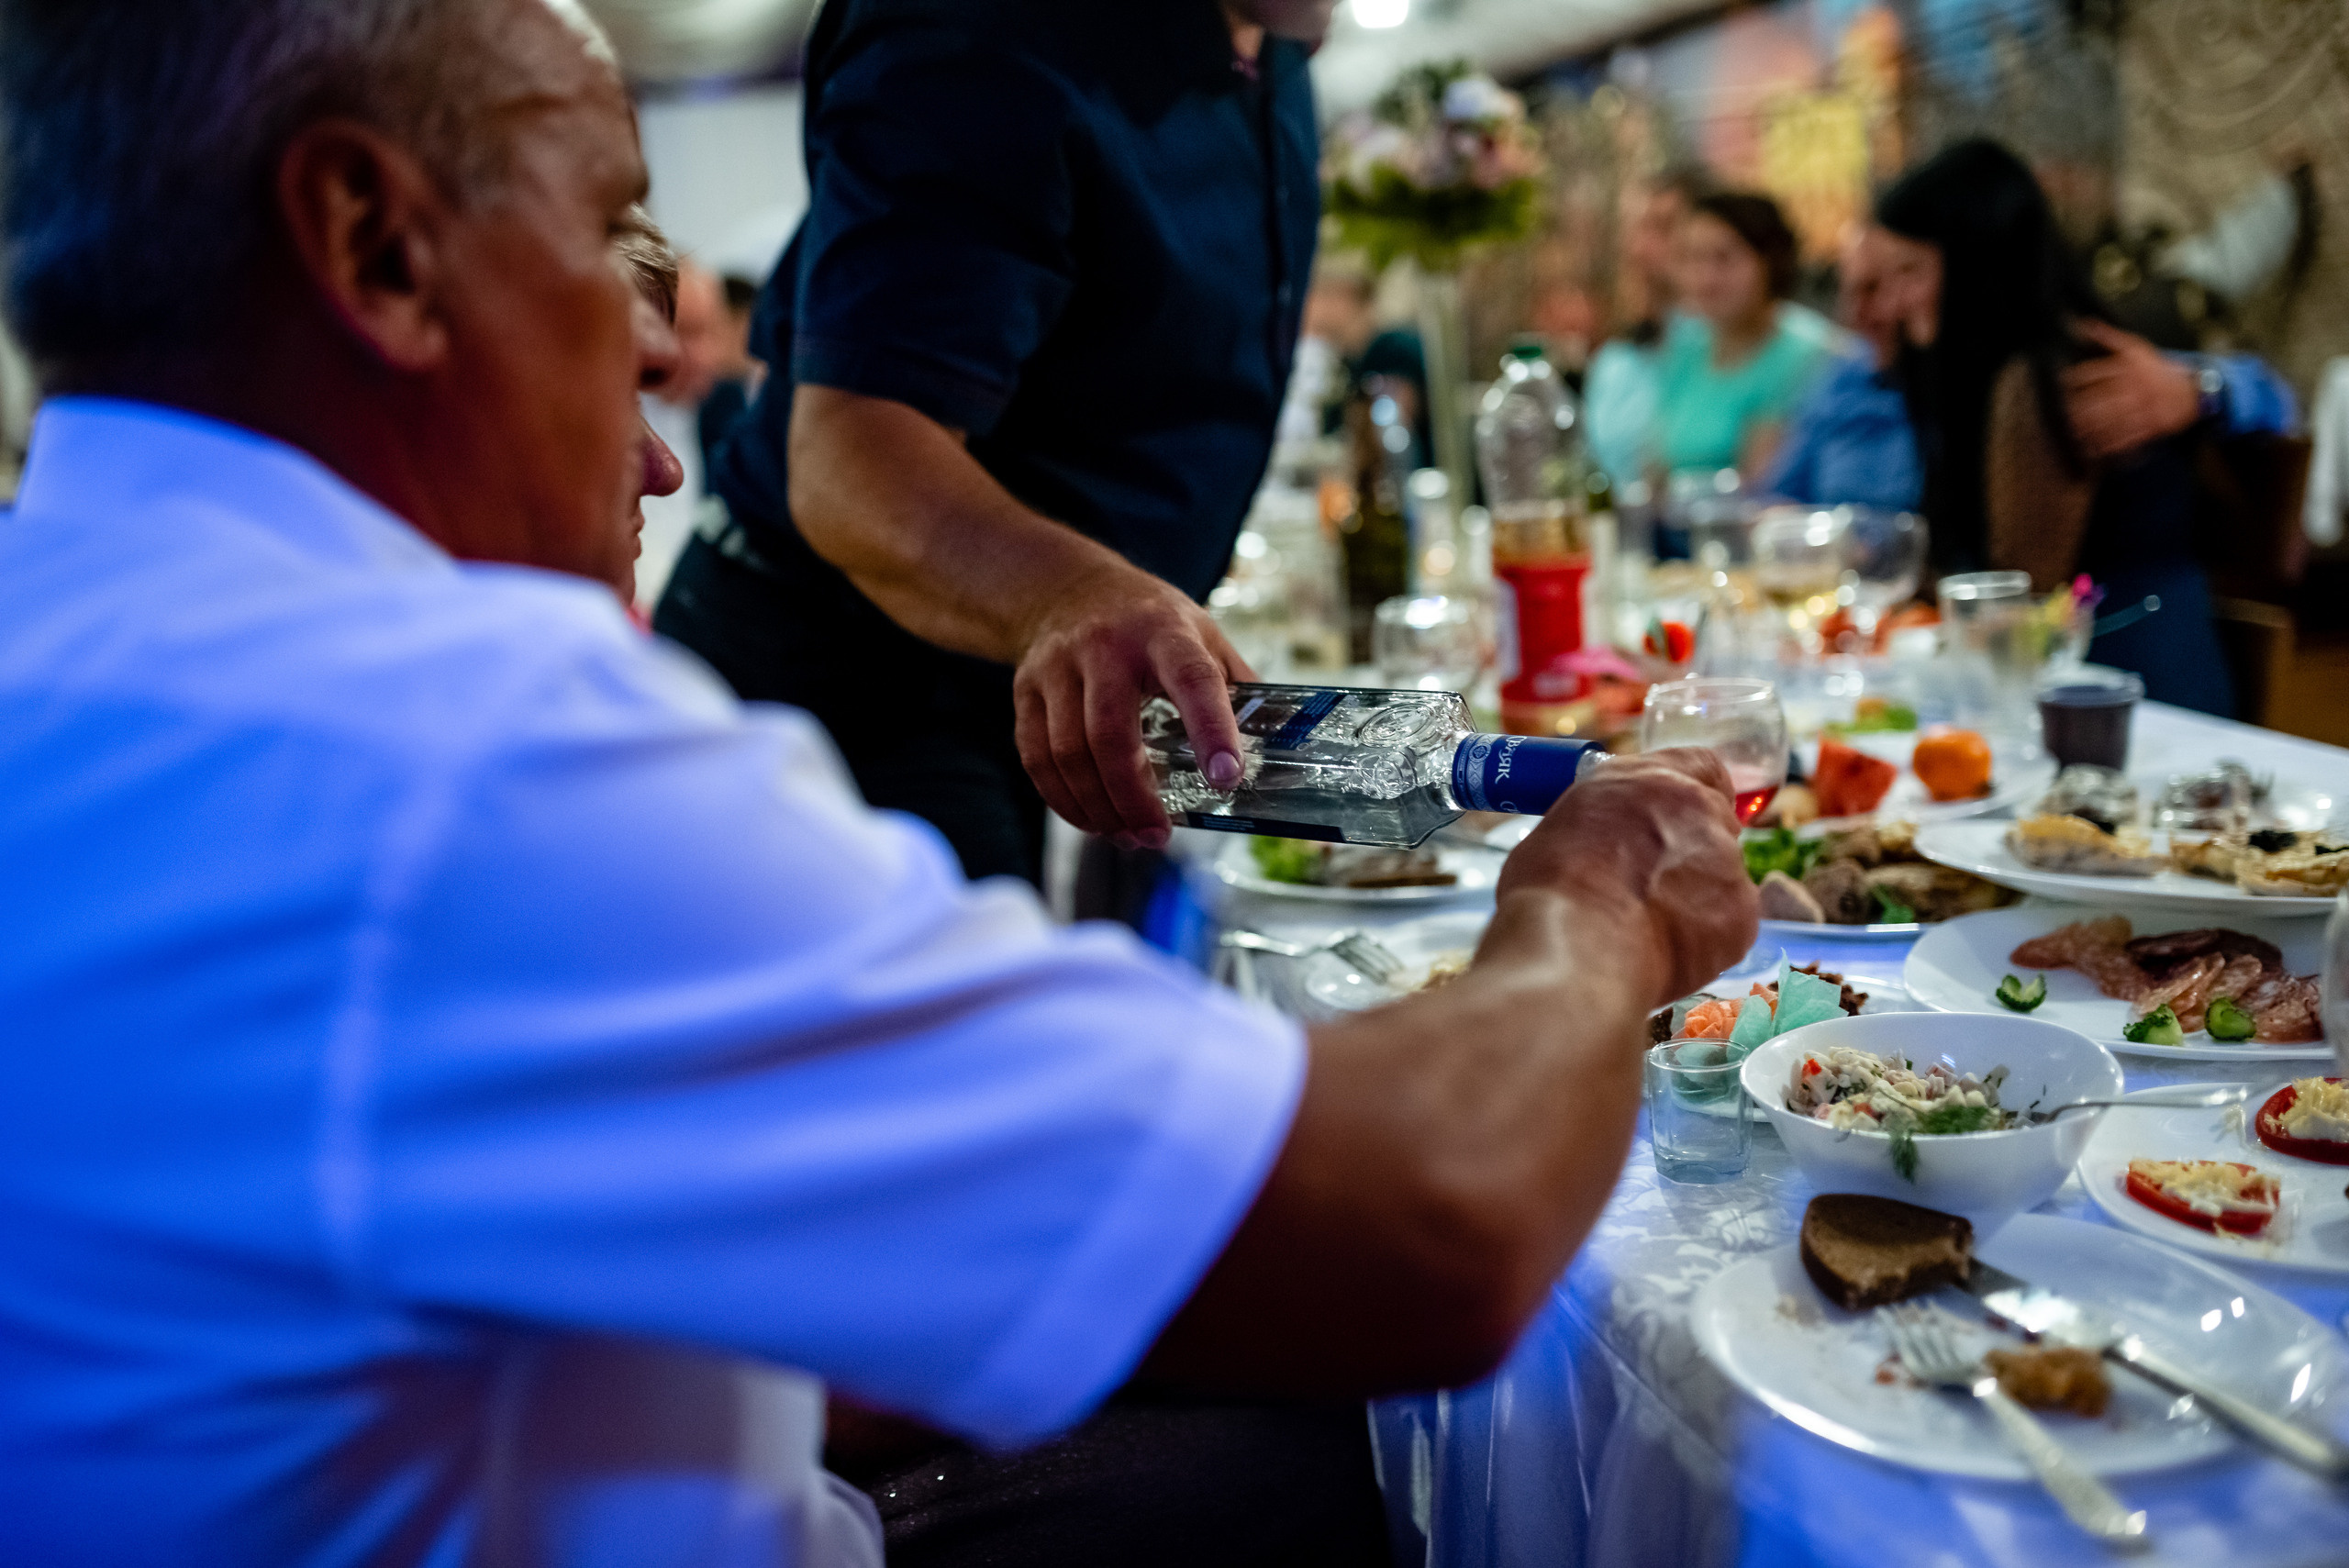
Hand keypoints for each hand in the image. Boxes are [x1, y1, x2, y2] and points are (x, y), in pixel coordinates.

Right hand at [1012, 561, 1256, 847]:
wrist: (1067, 588)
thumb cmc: (1150, 623)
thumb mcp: (1202, 633)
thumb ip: (1236, 684)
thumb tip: (1282, 742)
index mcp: (1165, 631)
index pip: (1193, 680)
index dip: (1211, 731)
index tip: (1227, 780)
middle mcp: (1105, 646)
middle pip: (1111, 733)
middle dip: (1134, 797)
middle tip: (1158, 836)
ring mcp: (1058, 667)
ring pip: (1068, 753)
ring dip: (1099, 808)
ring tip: (1128, 835)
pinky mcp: (1025, 689)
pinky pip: (1036, 758)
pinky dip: (1064, 800)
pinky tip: (1091, 819)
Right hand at [1494, 748, 1755, 1008]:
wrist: (1577, 948)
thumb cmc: (1549, 892)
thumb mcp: (1563, 827)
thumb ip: (1604, 824)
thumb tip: (1604, 849)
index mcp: (1650, 780)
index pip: (1701, 767)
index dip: (1692, 795)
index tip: (1676, 820)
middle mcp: (1697, 810)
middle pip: (1714, 824)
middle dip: (1692, 852)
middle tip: (1654, 886)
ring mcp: (1726, 862)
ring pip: (1721, 878)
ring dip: (1696, 898)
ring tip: (1647, 930)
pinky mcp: (1742, 914)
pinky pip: (1729, 924)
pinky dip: (1704, 938)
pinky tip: (1665, 952)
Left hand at [2062, 320, 2200, 461]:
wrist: (2189, 391)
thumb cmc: (2155, 369)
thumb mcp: (2136, 348)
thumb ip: (2109, 337)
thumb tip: (2084, 324)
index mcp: (2129, 368)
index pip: (2098, 372)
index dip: (2077, 378)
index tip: (2062, 383)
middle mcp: (2135, 389)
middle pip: (2103, 399)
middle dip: (2081, 408)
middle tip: (2064, 413)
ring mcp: (2143, 409)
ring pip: (2113, 420)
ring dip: (2091, 428)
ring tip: (2074, 432)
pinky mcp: (2150, 426)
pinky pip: (2128, 437)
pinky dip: (2111, 444)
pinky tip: (2094, 448)